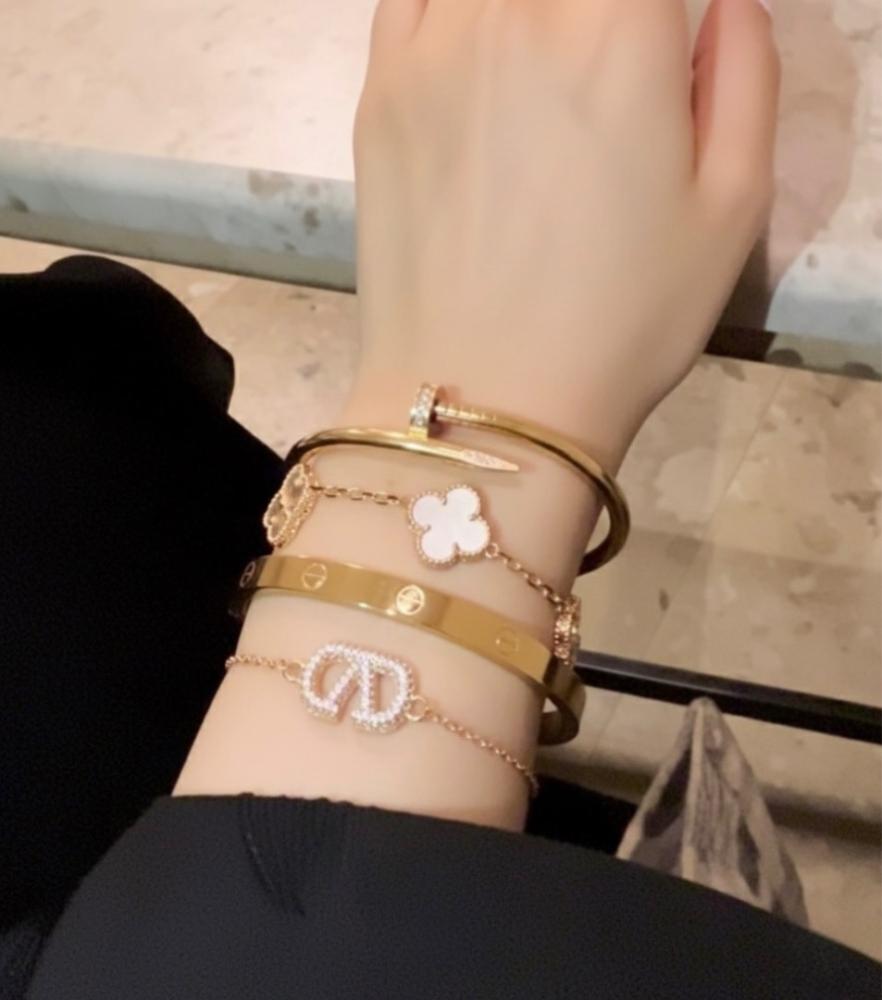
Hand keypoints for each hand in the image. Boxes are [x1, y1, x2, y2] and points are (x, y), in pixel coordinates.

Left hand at [350, 0, 778, 467]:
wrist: (486, 402)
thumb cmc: (622, 323)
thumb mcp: (734, 209)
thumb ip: (745, 74)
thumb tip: (723, 4)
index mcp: (619, 29)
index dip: (656, 17)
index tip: (658, 63)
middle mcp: (518, 11)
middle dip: (598, 17)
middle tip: (600, 86)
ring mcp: (433, 47)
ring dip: (527, 14)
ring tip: (543, 80)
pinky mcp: (378, 93)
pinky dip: (453, 7)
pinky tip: (477, 48)